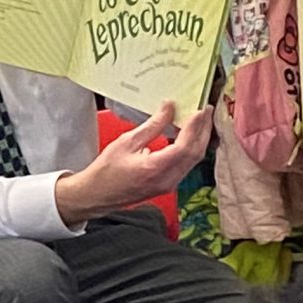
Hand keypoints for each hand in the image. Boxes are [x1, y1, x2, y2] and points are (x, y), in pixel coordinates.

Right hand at [54, 102, 212, 227]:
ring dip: (199, 139)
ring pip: (194, 160)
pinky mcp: (168, 185)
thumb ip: (152, 125)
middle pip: (195, 153)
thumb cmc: (106, 170)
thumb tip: (169, 108)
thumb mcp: (126, 142)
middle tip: (206, 110)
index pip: (184, 146)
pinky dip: (191, 148)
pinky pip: (186, 165)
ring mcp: (169, 184)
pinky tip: (188, 136)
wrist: (97, 195)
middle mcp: (166, 179)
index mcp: (154, 168)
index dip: (195, 127)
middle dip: (203, 130)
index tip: (200, 110)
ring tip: (200, 120)